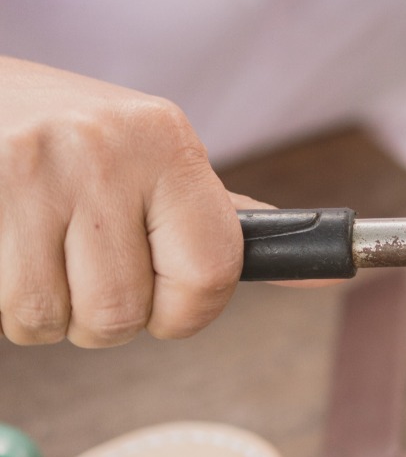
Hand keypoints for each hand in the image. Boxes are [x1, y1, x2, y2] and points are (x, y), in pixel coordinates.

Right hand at [0, 58, 244, 346]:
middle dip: (101, 318)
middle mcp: (107, 151)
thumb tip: (321, 268)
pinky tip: (8, 248)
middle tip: (81, 269)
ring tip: (38, 252)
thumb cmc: (63, 136)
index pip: (213, 272)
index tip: (164, 305)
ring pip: (53, 320)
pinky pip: (5, 309)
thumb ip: (218, 221)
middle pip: (123, 313)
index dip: (186, 313)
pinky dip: (3, 301)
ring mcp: (37, 171)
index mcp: (166, 142)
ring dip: (45, 310)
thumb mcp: (148, 156)